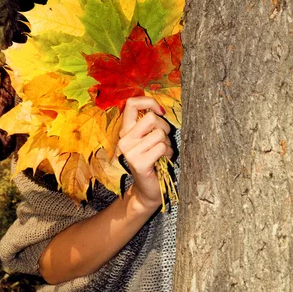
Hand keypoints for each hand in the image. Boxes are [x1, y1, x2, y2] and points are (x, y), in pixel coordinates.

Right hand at [117, 96, 172, 211]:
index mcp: (125, 130)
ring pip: (159, 133)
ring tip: (162, 152)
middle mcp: (124, 139)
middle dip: (164, 127)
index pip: (131, 103)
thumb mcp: (147, 138)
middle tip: (163, 140)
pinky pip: (161, 147)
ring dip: (167, 143)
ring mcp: (129, 151)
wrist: (148, 189)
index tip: (160, 111)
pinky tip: (163, 160)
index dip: (149, 102)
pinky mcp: (139, 162)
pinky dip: (168, 153)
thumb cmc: (153, 159)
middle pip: (151, 117)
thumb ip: (149, 123)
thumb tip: (160, 109)